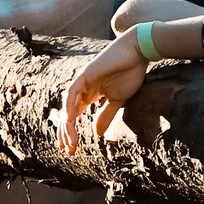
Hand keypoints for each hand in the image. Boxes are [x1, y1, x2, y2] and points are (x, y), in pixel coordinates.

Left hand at [60, 28, 150, 150]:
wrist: (137, 53)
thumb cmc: (129, 73)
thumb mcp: (117, 101)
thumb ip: (106, 115)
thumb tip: (97, 134)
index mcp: (90, 96)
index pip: (75, 117)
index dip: (71, 133)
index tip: (72, 149)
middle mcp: (82, 89)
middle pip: (68, 113)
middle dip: (66, 132)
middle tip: (68, 149)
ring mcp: (82, 81)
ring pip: (68, 105)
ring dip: (67, 123)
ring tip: (69, 140)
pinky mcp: (86, 73)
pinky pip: (73, 91)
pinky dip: (70, 104)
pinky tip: (70, 119)